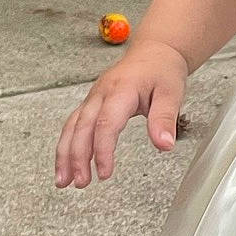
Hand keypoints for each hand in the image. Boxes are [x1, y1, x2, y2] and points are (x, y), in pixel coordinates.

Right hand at [55, 42, 188, 187]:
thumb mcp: (171, 93)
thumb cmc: (161, 71)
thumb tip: (164, 145)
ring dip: (65, 154)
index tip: (105, 173)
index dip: (103, 150)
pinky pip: (73, 125)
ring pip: (72, 127)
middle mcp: (101, 93)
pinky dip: (67, 146)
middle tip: (81, 183)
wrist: (153, 53)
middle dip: (77, 157)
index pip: (106, 123)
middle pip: (82, 127)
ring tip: (64, 181)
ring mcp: (93, 98)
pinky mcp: (90, 104)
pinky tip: (66, 165)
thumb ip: (165, 119)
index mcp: (121, 90)